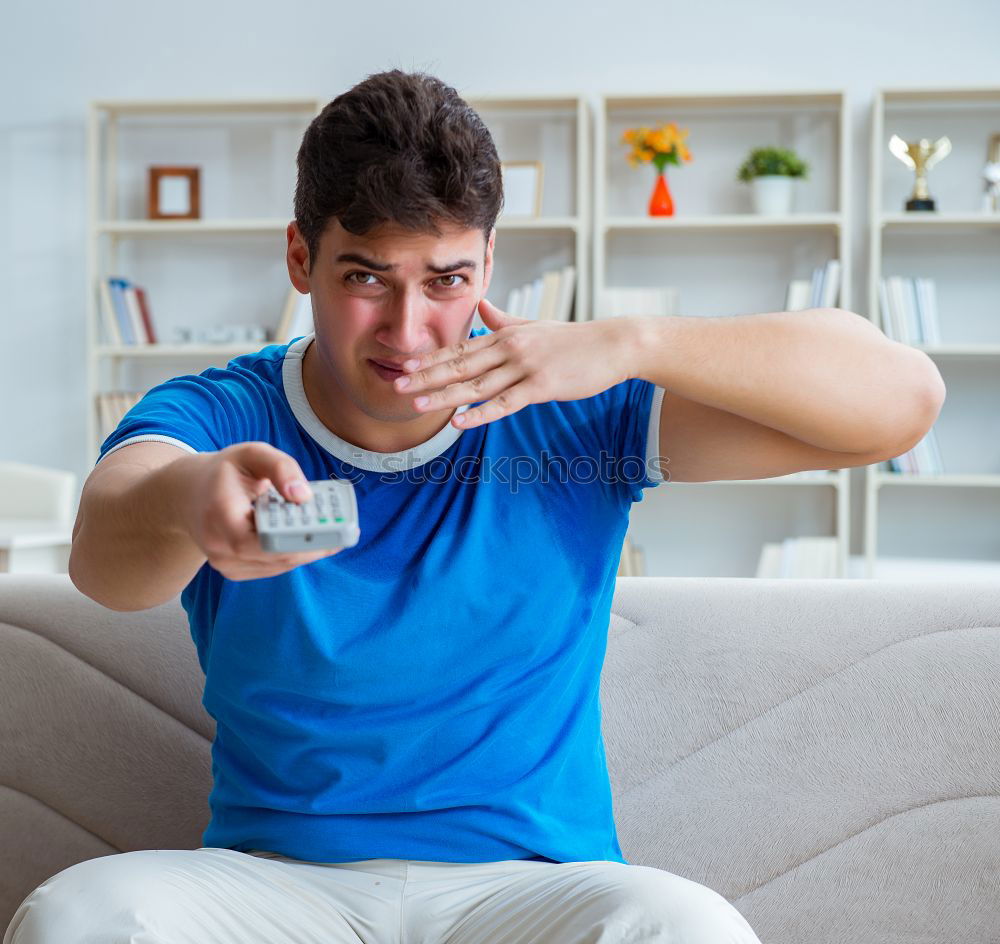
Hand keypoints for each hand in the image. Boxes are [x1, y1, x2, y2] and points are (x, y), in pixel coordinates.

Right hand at [178, 442, 342, 579]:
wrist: (188, 495)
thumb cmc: (225, 472)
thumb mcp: (252, 454)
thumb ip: (281, 467)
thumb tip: (304, 496)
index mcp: (220, 515)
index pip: (266, 539)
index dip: (301, 538)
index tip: (331, 527)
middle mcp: (219, 546)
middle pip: (278, 556)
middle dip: (314, 543)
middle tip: (345, 531)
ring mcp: (225, 563)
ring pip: (279, 565)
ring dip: (308, 550)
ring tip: (333, 531)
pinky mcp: (235, 571)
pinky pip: (273, 567)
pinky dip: (294, 553)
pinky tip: (310, 538)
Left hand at [394, 298, 633, 428]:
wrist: (613, 344)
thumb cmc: (575, 339)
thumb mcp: (536, 325)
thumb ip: (506, 319)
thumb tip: (485, 307)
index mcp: (505, 336)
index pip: (460, 349)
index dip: (431, 359)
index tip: (405, 367)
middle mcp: (509, 348)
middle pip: (459, 366)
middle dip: (426, 377)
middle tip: (398, 387)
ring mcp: (524, 368)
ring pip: (476, 386)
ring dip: (444, 396)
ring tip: (418, 404)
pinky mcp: (541, 386)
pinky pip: (504, 403)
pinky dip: (480, 414)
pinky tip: (459, 422)